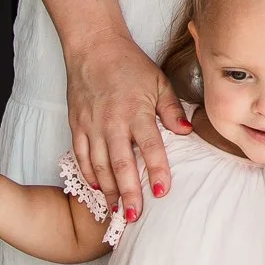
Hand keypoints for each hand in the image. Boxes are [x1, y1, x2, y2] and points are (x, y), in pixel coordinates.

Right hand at [66, 34, 189, 217]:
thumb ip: (173, 110)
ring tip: (117, 211)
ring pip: (98, 166)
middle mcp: (112, 122)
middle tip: (135, 217)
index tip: (162, 192)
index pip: (150, 147)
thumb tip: (188, 132)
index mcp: (136, 112)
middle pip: (121, 164)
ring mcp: (91, 125)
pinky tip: (97, 189)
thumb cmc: (129, 64)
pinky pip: (80, 156)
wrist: (93, 47)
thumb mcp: (158, 82)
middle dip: (128, 193)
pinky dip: (88, 174)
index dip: (157, 171)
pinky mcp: (76, 125)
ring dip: (108, 191)